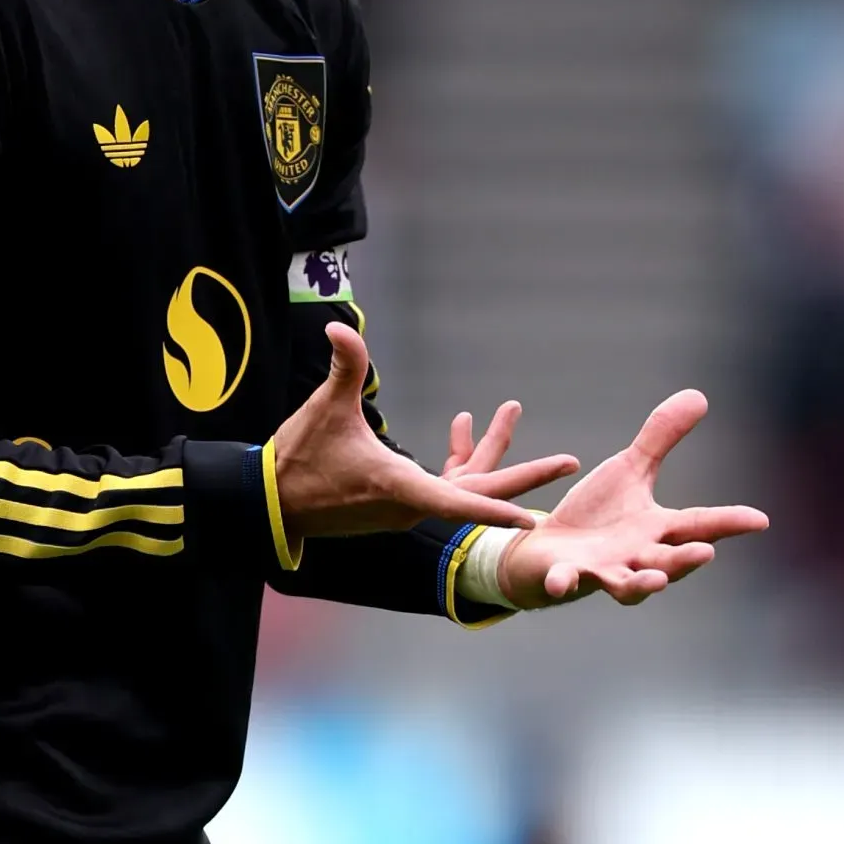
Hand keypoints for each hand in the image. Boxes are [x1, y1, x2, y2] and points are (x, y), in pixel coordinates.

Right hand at [272, 323, 577, 544]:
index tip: (531, 516)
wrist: (273, 502)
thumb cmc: (300, 459)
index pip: (456, 502)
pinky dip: (461, 459)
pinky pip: (443, 484)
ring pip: (463, 486)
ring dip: (492, 455)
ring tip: (513, 409)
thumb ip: (343, 368)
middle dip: (525, 476)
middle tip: (570, 461)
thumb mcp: (325, 410)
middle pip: (479, 495)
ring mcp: (407, 506)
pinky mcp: (398, 502)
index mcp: (400, 489)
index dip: (494, 510)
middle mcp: (411, 505)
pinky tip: (465, 424)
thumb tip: (338, 327)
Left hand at [496, 388, 767, 608]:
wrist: (549, 549)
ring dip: (642, 585)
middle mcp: (636, 556)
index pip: (699, 524)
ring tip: (658, 581)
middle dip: (686, 560)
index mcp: (656, 529)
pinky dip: (564, 583)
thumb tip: (700, 395)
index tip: (761, 520)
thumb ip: (661, 438)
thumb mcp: (629, 470)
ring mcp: (603, 570)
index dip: (730, 522)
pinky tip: (562, 582)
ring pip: (628, 584)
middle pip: (668, 562)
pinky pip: (566, 583)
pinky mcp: (567, 575)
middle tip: (706, 553)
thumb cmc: (597, 514)